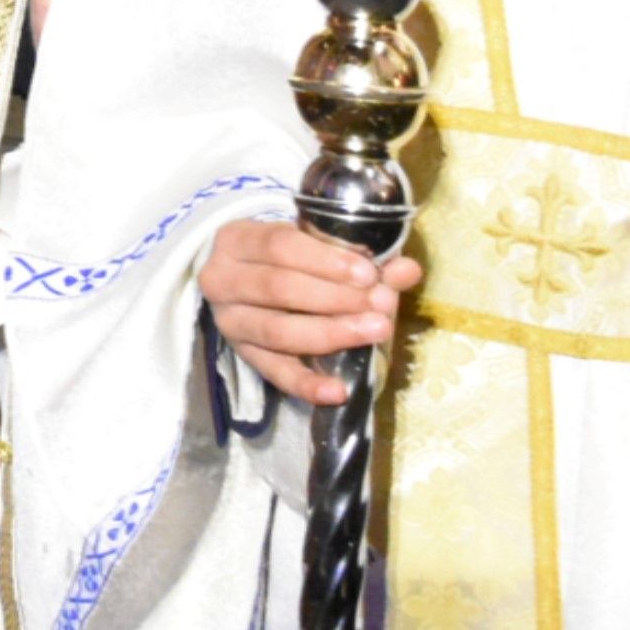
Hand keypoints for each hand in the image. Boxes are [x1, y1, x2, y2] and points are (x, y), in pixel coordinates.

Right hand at [202, 217, 421, 407]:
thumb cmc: (287, 255)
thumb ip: (360, 257)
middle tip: (381, 304)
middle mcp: (222, 280)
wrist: (246, 277)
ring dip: (331, 333)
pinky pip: (274, 374)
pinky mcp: (244, 356)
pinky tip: (338, 390)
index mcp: (237, 239)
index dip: (326, 260)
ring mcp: (230, 322)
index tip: (369, 273)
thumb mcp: (314, 245)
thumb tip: (407, 270)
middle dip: (335, 298)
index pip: (279, 245)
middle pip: (279, 288)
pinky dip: (307, 385)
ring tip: (375, 331)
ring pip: (278, 331)